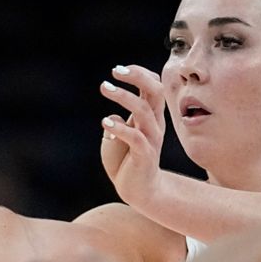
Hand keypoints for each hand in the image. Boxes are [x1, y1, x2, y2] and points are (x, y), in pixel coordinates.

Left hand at [99, 64, 165, 208]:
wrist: (138, 192)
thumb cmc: (126, 161)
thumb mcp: (118, 136)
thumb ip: (117, 121)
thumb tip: (112, 115)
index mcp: (150, 116)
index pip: (154, 86)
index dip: (140, 73)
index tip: (119, 70)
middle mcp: (155, 124)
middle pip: (155, 91)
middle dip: (137, 77)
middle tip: (115, 70)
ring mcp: (152, 139)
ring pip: (144, 111)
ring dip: (123, 96)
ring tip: (105, 87)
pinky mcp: (145, 155)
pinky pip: (136, 138)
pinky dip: (120, 127)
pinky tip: (105, 123)